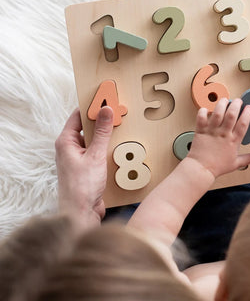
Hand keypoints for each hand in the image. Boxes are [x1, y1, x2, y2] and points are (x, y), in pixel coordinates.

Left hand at [55, 106, 112, 228]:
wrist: (81, 214)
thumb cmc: (81, 187)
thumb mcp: (95, 155)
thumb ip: (102, 132)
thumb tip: (106, 110)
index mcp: (65, 142)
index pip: (78, 116)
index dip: (92, 106)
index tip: (106, 98)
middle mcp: (70, 148)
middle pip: (87, 127)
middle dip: (102, 119)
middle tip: (117, 110)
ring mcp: (79, 158)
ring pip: (94, 139)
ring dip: (106, 134)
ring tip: (120, 126)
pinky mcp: (88, 166)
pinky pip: (98, 150)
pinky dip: (108, 146)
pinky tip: (119, 144)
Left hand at [187, 98, 249, 177]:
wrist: (201, 169)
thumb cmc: (217, 167)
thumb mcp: (235, 164)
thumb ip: (246, 159)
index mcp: (233, 141)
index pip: (243, 124)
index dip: (247, 114)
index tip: (249, 107)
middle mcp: (223, 134)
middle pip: (231, 114)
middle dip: (236, 104)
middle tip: (238, 100)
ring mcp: (212, 131)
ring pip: (217, 113)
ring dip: (222, 104)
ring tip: (224, 100)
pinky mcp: (201, 130)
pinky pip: (201, 117)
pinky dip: (203, 111)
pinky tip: (206, 109)